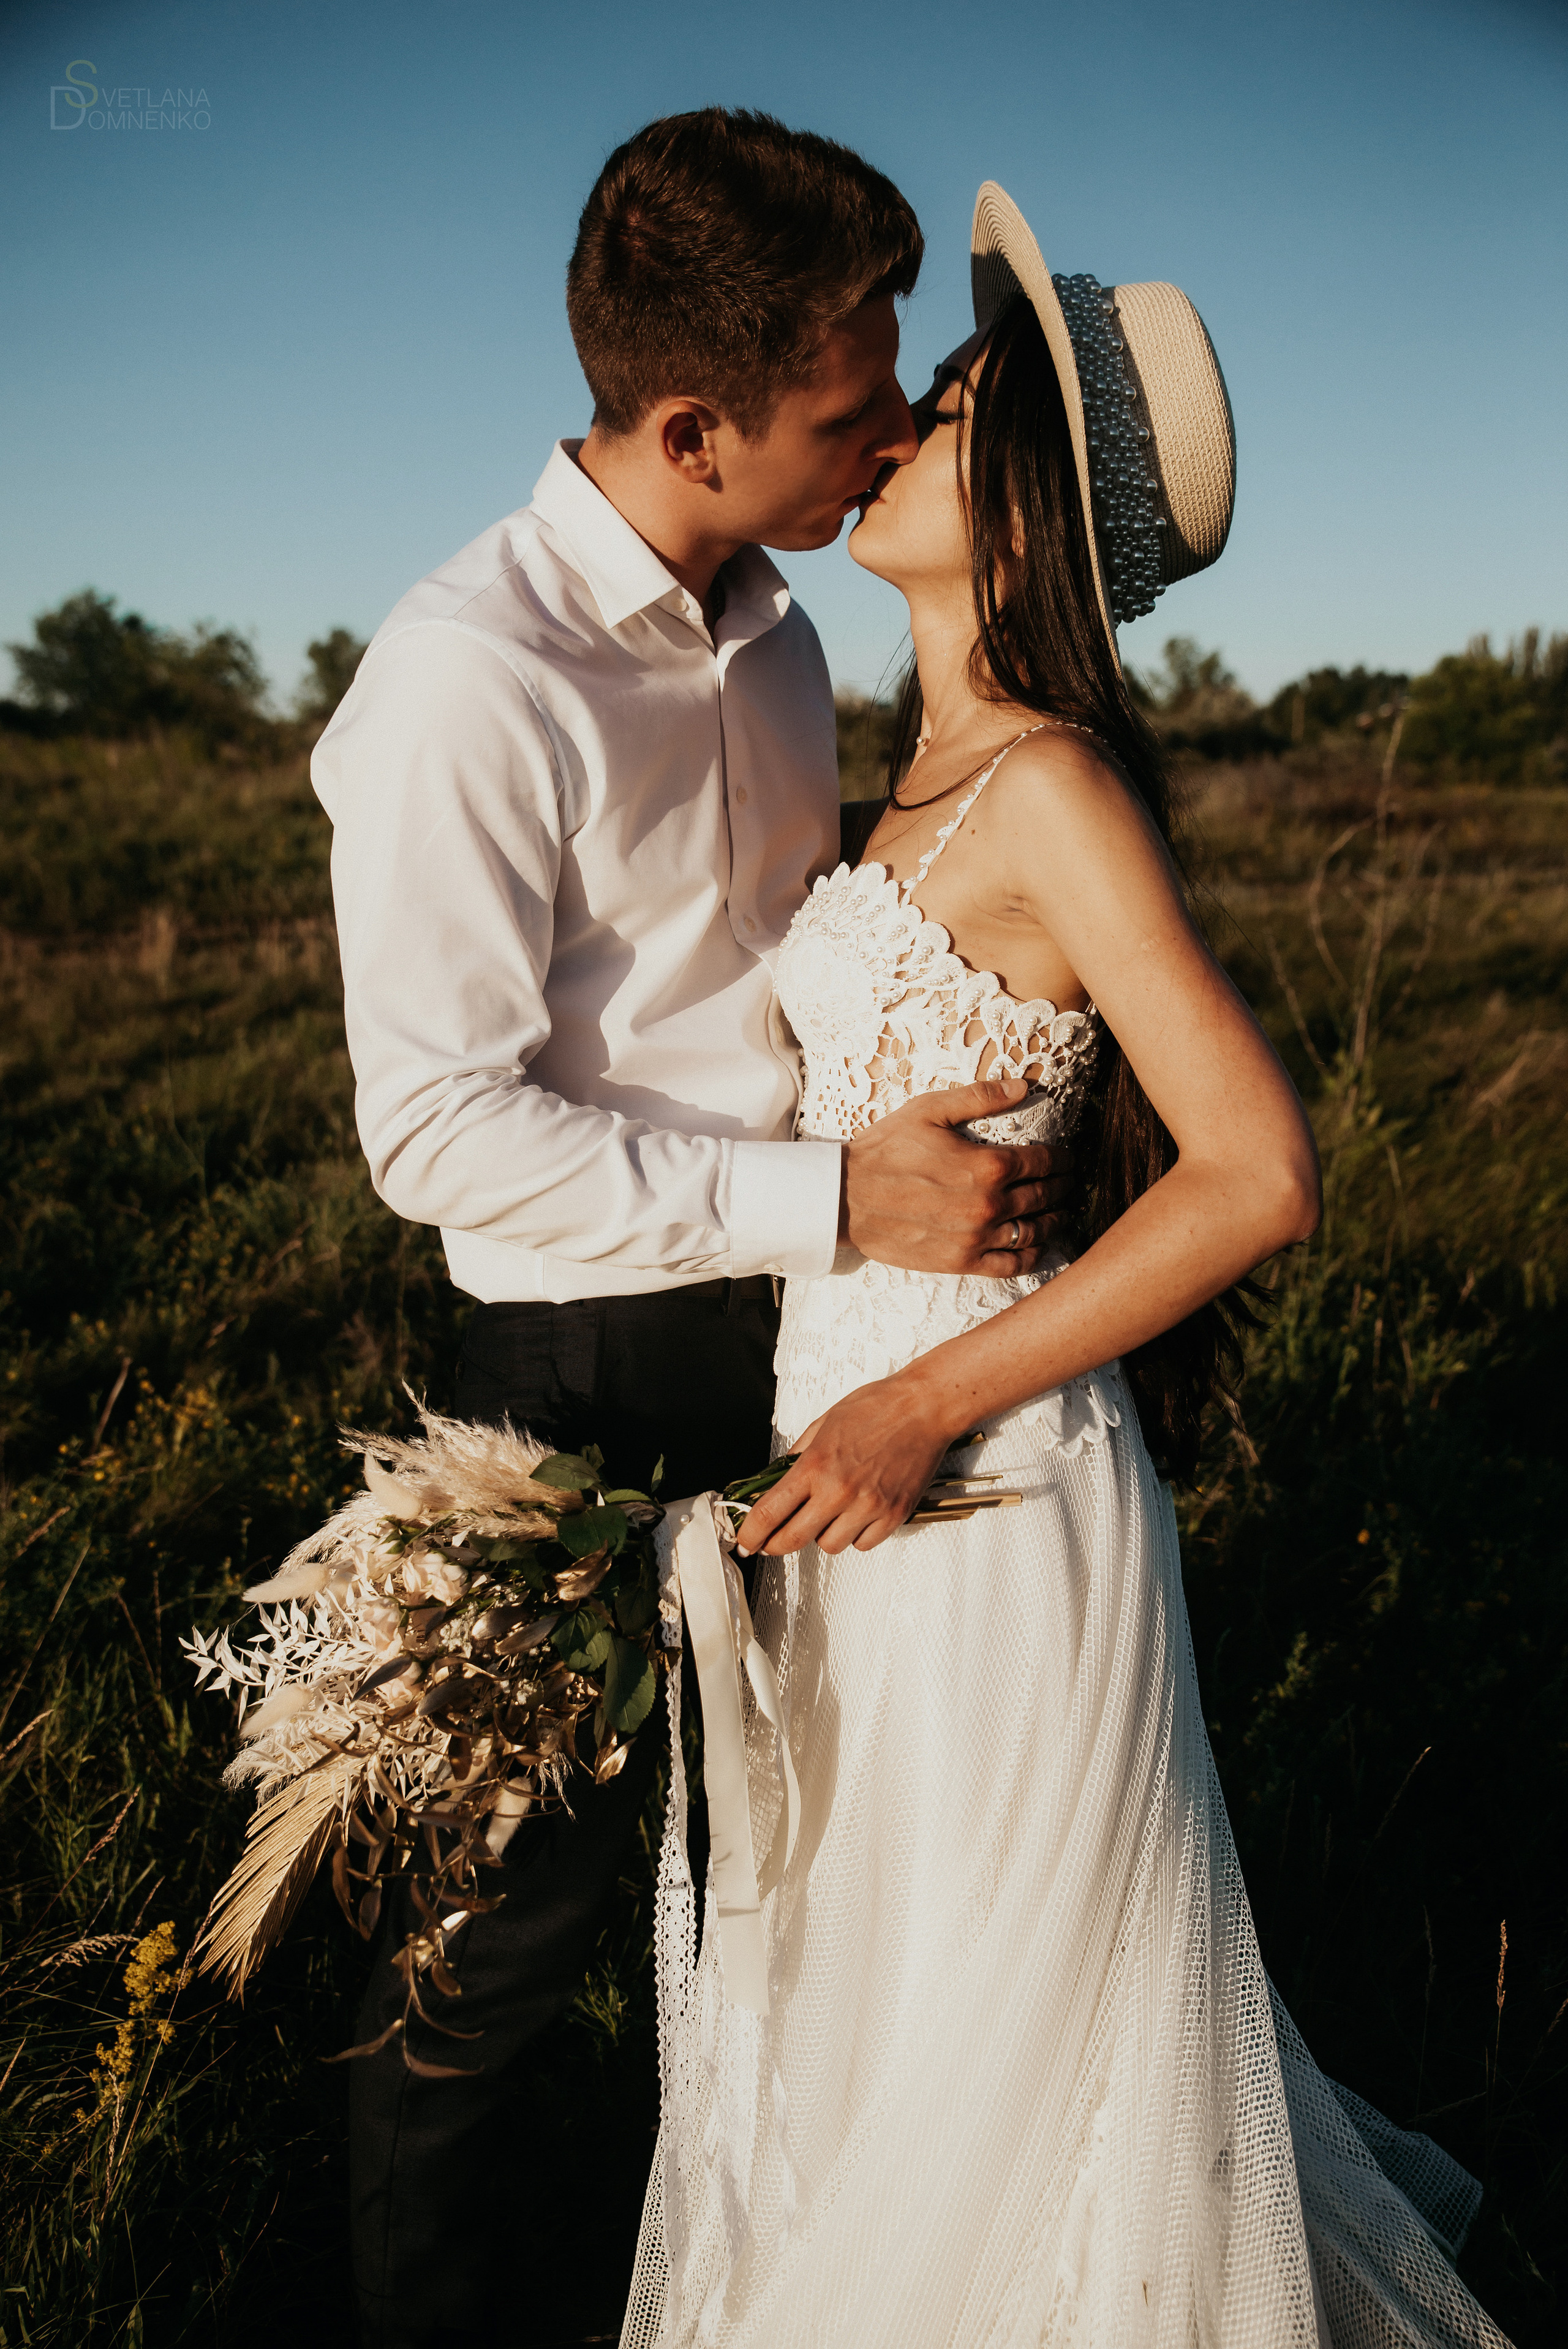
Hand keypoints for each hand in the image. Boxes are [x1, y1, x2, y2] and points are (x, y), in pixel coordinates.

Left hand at [735, 1379, 953, 1556]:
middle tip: (772, 1542)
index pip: (770, 1513)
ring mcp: (868, 1506)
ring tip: (829, 1515)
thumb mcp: (824, 1423)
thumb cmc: (877, 1408)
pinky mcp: (893, 1515)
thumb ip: (798, 1455)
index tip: (745, 1541)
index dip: (751, 1534)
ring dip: (822, 1535)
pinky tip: (857, 1515)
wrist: (924, 1408)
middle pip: (793, 1539)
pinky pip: (863, 1545)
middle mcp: (839, 1491)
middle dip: (776, 1545)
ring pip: (829, 1546)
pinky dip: (855, 1536)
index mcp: (815, 1465)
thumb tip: (777, 1479)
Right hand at [841, 1078, 1072, 1276]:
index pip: (1044, 1161)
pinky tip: (1038, 1247)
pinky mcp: (961, 1261)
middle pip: (1044, 1196)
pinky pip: (1011, 1264)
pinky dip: (1032, 1256)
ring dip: (1054, 1221)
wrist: (845, 1197)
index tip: (1067, 1158)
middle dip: (1062, 1187)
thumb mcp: (929, 1110)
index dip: (1062, 1159)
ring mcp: (977, 1237)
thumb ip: (980, 1097)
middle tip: (1069, 1183)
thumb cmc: (885, 1150)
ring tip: (1060, 1213)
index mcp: (987, 1164)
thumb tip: (1024, 1085)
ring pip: (1034, 1231)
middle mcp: (989, 1204)